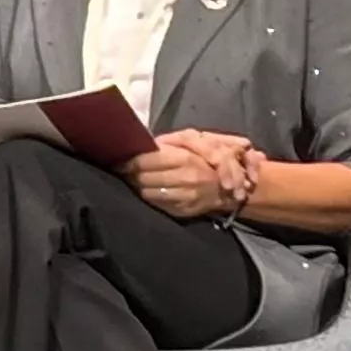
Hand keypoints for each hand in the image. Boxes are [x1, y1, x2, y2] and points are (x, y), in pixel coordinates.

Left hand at [127, 132, 254, 222]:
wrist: (230, 185)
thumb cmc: (209, 158)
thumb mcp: (193, 140)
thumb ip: (168, 141)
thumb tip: (142, 143)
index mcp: (185, 158)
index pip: (146, 161)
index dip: (130, 161)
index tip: (120, 160)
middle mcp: (185, 178)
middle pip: (143, 177)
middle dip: (129, 174)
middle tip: (122, 170)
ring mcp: (184, 196)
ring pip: (146, 192)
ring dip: (136, 185)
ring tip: (131, 179)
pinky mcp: (182, 210)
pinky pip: (156, 203)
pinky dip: (147, 196)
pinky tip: (145, 189)